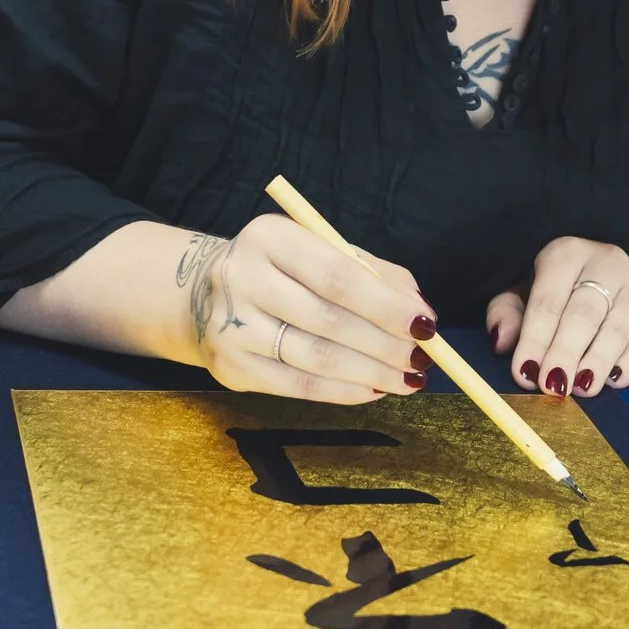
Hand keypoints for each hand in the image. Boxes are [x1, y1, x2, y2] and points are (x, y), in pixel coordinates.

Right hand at [177, 215, 436, 402]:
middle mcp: (241, 278)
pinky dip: (344, 392)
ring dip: (372, 373)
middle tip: (424, 358)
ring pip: (316, 358)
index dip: (386, 305)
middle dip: (386, 344)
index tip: (425, 325)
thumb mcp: (320, 252)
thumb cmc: (282, 271)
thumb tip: (418, 312)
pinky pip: (298, 386)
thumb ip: (372, 274)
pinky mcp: (230, 367)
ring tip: (407, 379)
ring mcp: (230, 325)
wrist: (203, 295)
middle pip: (328, 320)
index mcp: (268, 237)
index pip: (337, 275)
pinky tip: (373, 389)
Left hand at [485, 238, 628, 397]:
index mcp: (566, 253)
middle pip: (584, 314)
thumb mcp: (526, 290)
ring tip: (580, 389)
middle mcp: (606, 263)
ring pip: (616, 330)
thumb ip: (508, 313)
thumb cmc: (561, 290)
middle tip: (552, 386)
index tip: (525, 372)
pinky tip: (610, 381)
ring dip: (596, 363)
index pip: (548, 301)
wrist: (617, 279)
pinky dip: (627, 366)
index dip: (535, 339)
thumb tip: (501, 341)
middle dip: (566, 353)